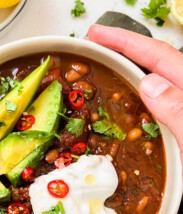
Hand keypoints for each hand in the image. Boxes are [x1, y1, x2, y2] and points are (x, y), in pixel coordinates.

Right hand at [88, 24, 182, 166]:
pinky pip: (152, 105)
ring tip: (103, 68)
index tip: (98, 35)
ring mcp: (181, 111)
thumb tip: (150, 84)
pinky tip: (124, 102)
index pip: (158, 56)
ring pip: (152, 83)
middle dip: (123, 50)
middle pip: (153, 63)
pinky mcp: (177, 124)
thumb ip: (180, 112)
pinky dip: (135, 98)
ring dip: (126, 72)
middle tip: (95, 47)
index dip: (126, 42)